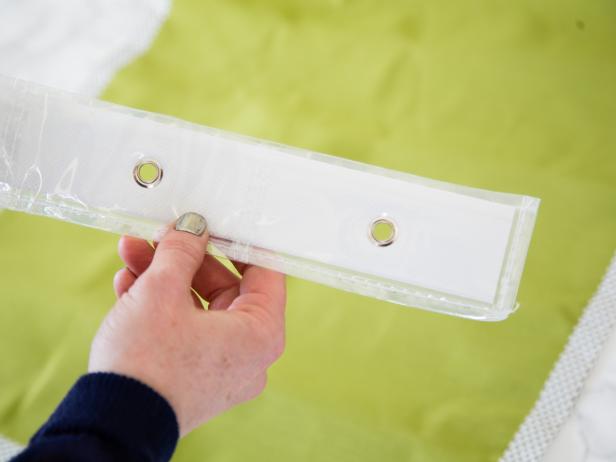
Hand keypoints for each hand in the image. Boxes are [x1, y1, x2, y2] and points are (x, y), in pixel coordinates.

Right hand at [89, 213, 285, 435]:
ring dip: (163, 278)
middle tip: (160, 234)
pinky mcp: (193, 377)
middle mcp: (248, 354)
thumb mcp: (162, 290)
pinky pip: (183, 330)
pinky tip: (127, 284)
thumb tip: (192, 228)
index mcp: (260, 333)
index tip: (216, 222)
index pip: (264, 273)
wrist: (112, 424)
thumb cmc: (148, 361)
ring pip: (196, 307)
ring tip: (131, 253)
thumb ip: (181, 251)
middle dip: (184, 258)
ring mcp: (221, 368)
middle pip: (223, 288)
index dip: (238, 242)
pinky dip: (158, 307)